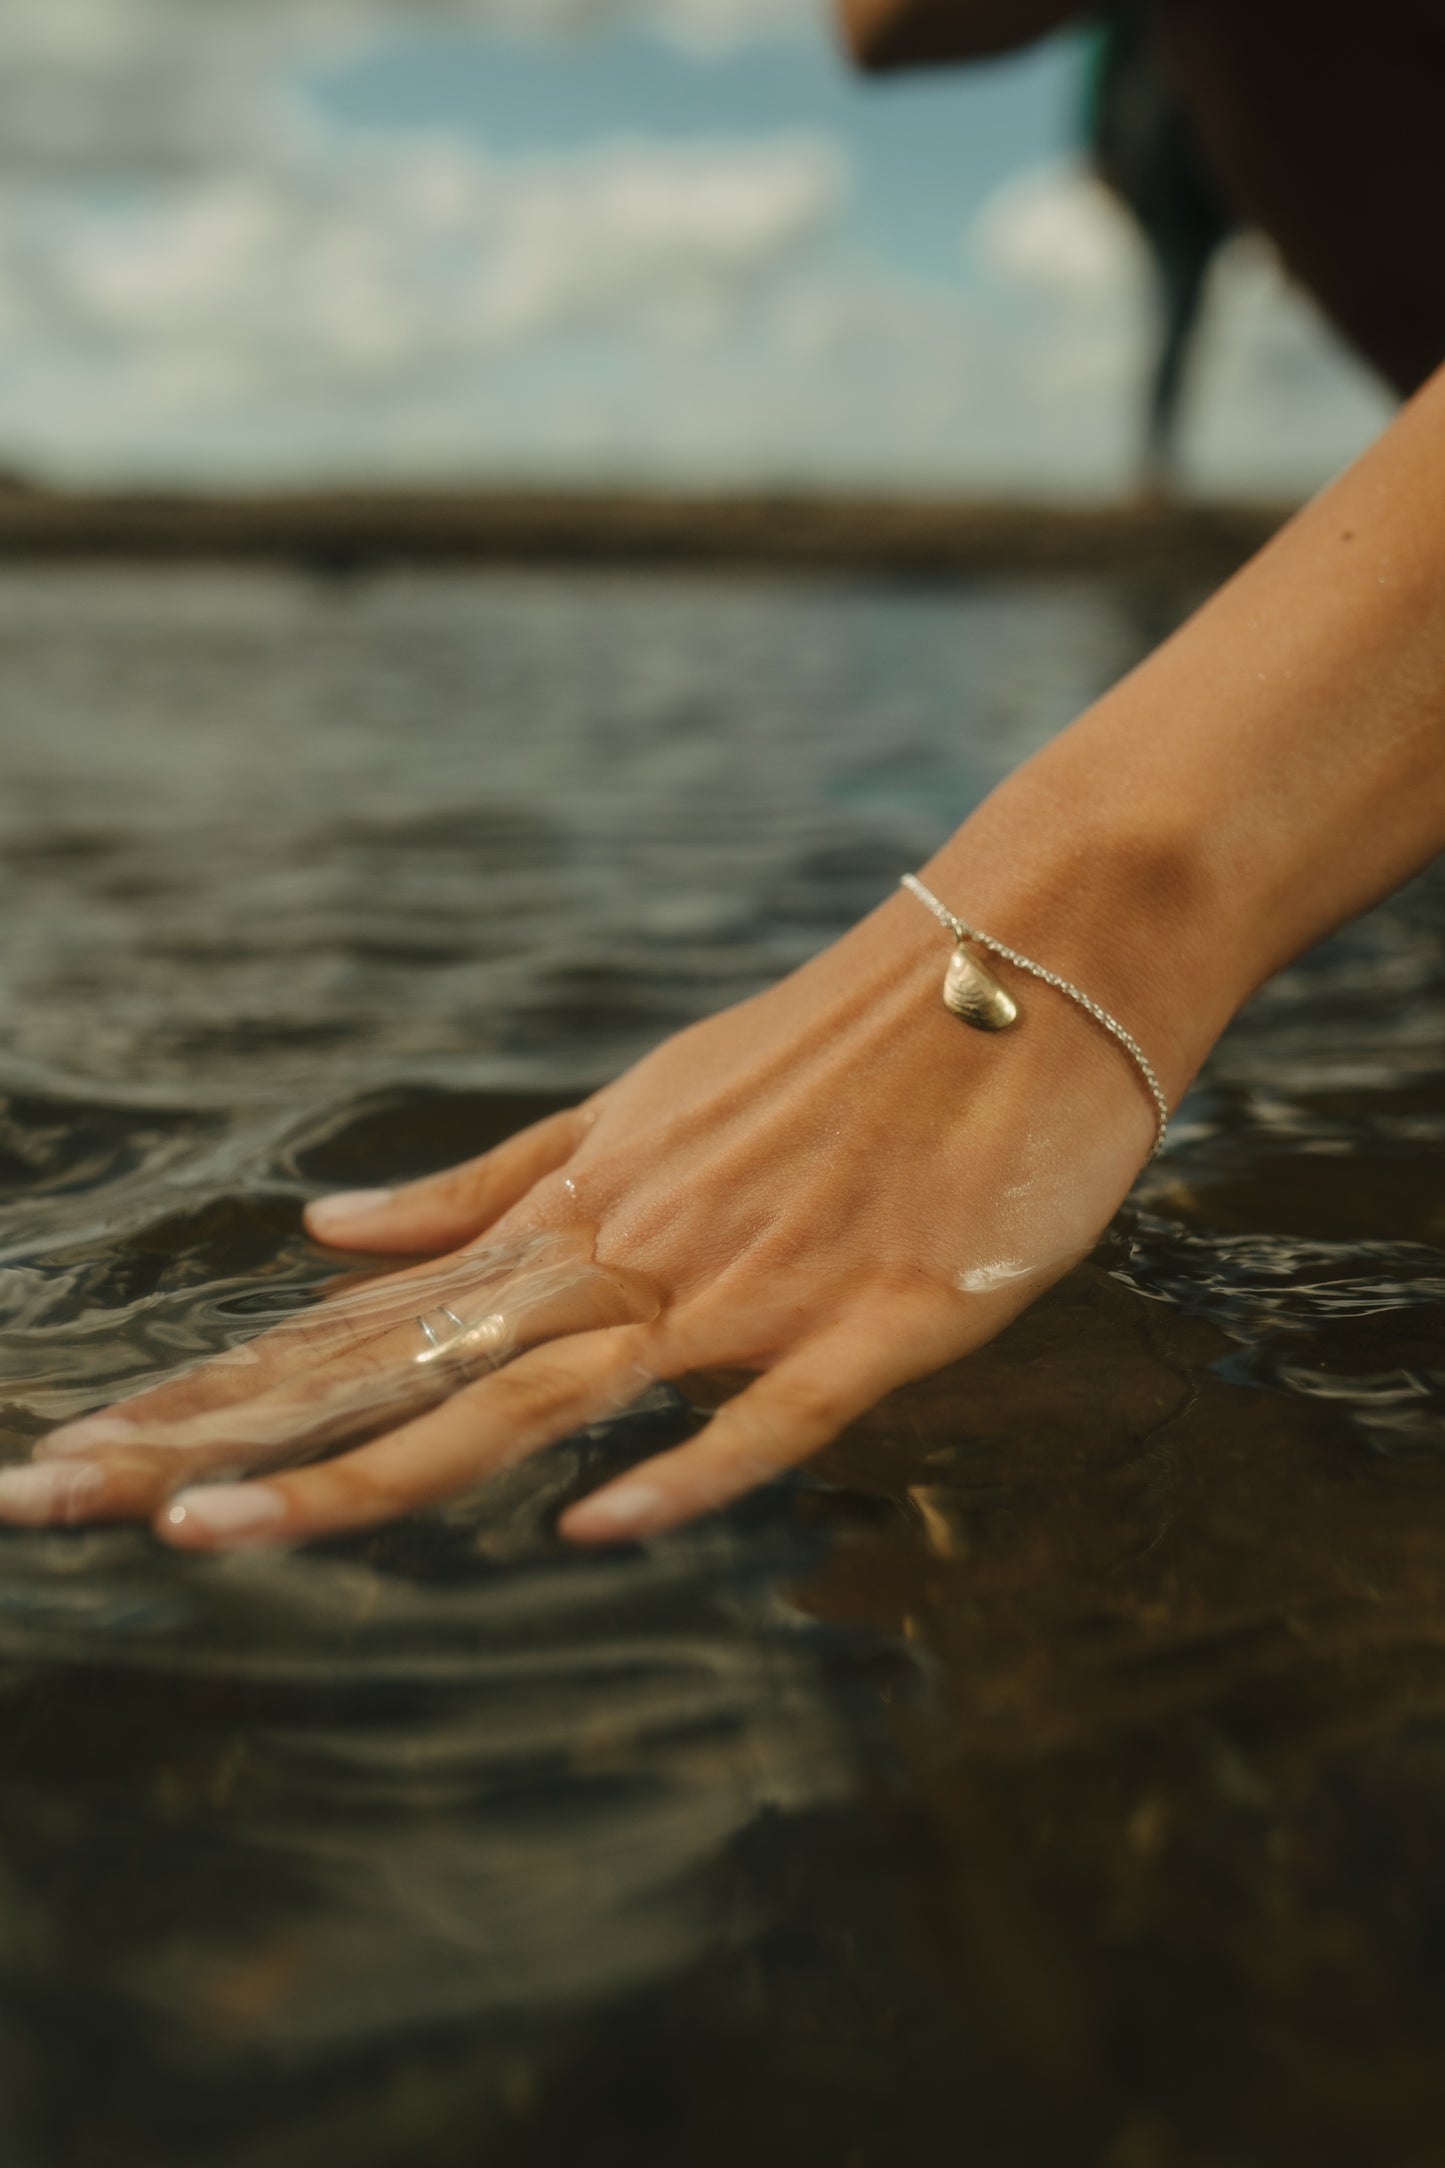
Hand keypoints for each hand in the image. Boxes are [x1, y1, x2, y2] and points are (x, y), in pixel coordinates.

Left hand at [0, 888, 1159, 1550]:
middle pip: (406, 1372)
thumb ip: (492, 1186)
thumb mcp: (643, 1110)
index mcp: (579, 1211)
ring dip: (374, 1467)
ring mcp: (748, 1288)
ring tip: (217, 1525)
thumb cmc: (832, 1048)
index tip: (74, 1456)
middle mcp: (631, 1252)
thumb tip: (325, 1225)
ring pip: (539, 1394)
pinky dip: (688, 1468)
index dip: (217, 1394)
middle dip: (232, 1442)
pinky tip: (592, 1526)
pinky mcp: (877, 1318)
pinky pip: (776, 1417)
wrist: (1024, 963)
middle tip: (55, 1503)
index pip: (367, 1327)